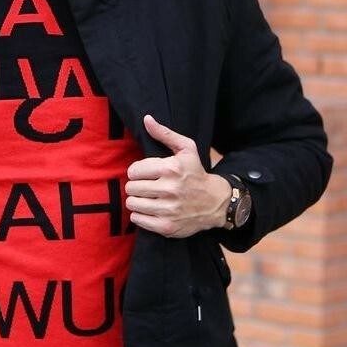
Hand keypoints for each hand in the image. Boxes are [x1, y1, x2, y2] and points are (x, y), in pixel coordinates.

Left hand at [125, 115, 231, 238]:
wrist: (216, 202)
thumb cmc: (196, 173)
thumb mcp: (186, 149)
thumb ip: (165, 134)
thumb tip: (147, 119)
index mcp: (171, 168)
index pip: (133, 171)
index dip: (137, 172)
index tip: (146, 174)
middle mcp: (169, 189)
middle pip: (131, 188)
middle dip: (136, 186)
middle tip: (147, 187)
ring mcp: (168, 210)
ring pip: (132, 204)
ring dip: (137, 201)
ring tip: (148, 198)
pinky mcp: (167, 227)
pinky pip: (138, 220)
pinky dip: (140, 215)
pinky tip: (150, 210)